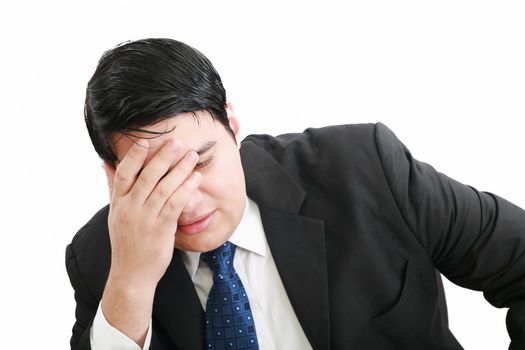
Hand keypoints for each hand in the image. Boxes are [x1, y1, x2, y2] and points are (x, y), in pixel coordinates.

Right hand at [102, 138, 200, 288]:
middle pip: (146, 177)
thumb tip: (105, 163)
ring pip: (163, 188)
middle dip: (163, 157)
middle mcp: (130, 208)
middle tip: (177, 142)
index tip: (144, 141)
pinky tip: (195, 179)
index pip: (124, 174)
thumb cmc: (126, 243)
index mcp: (118, 203)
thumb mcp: (115, 214)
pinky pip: (174, 205)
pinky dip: (185, 190)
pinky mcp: (160, 229)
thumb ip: (113, 188)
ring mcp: (145, 219)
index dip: (134, 156)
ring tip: (192, 156)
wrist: (131, 275)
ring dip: (179, 170)